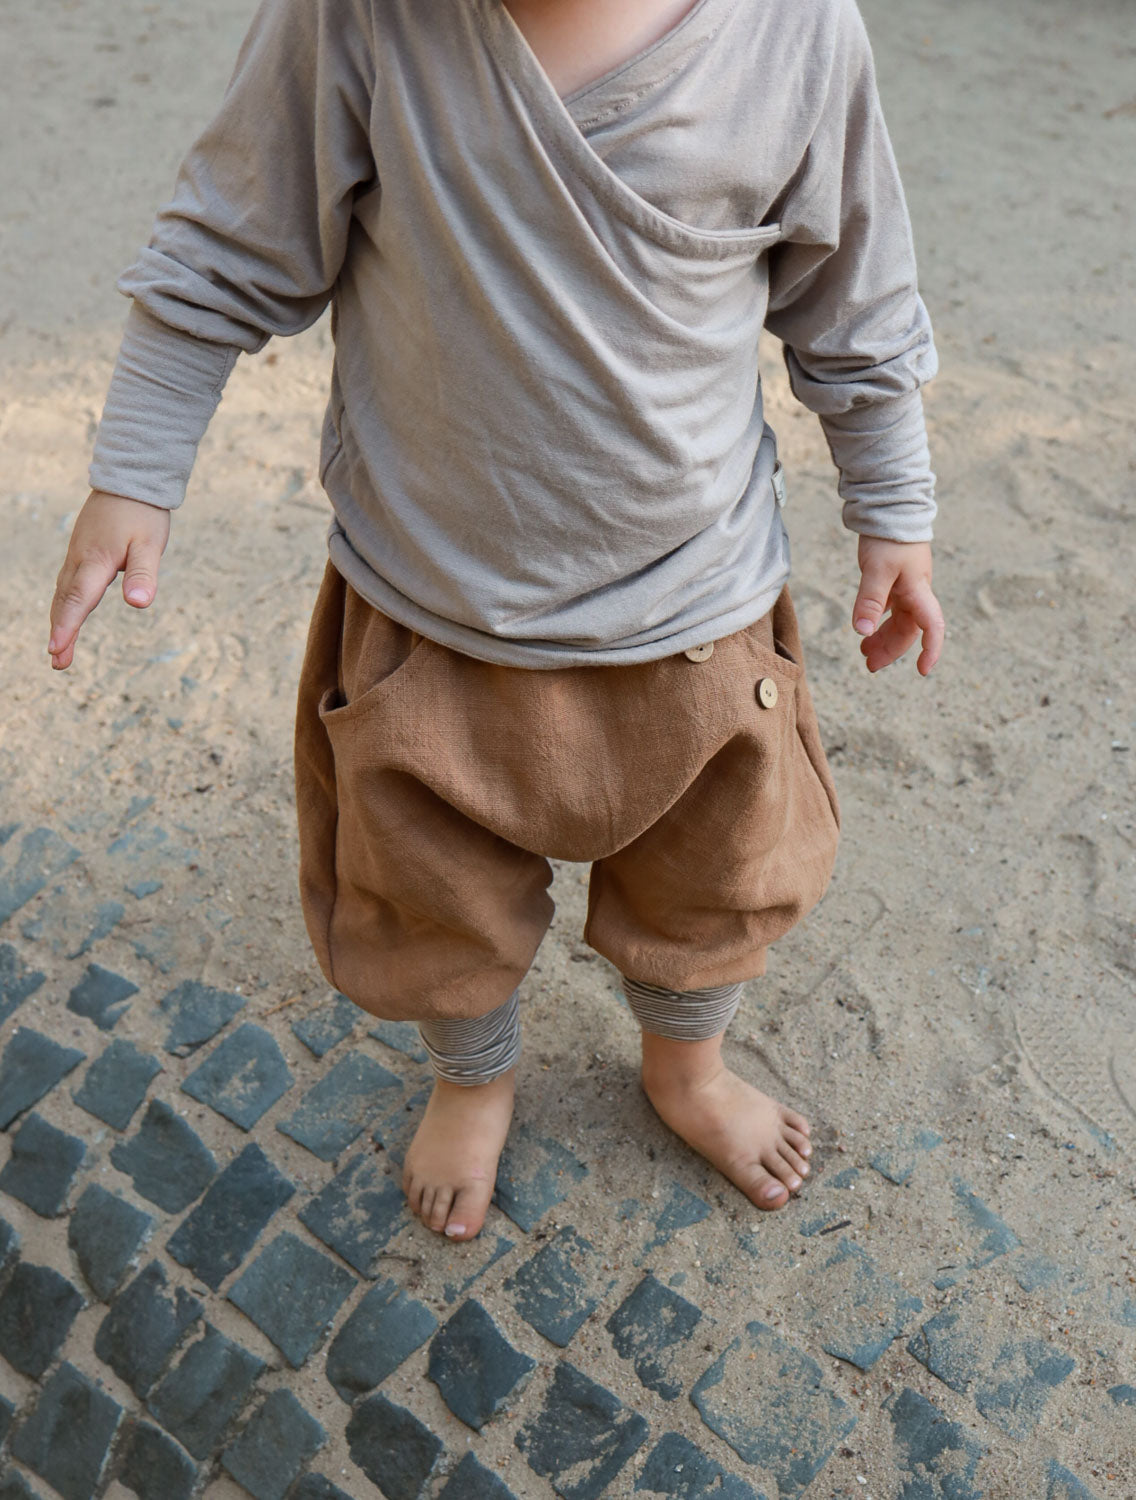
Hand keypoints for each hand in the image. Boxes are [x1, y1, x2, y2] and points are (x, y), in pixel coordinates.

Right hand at [48, 491, 170, 669]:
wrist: (130, 480)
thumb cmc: (143, 513)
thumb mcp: (150, 544)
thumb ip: (144, 574)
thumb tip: (139, 604)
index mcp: (97, 560)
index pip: (79, 599)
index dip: (68, 626)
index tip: (57, 650)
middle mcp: (80, 559)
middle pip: (66, 602)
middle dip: (61, 633)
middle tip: (58, 663)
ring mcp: (77, 555)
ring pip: (63, 594)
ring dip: (60, 621)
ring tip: (59, 650)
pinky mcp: (81, 552)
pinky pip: (67, 584)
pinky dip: (64, 605)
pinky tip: (66, 617)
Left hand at [852, 536, 943, 675]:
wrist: (891, 507)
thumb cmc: (889, 537)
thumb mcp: (876, 569)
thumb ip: (870, 600)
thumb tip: (862, 632)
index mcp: (918, 591)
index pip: (932, 627)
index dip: (931, 649)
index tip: (922, 671)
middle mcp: (916, 592)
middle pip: (908, 630)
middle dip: (891, 650)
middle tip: (869, 665)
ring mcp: (906, 587)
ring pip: (899, 621)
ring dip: (883, 637)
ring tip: (864, 651)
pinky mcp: (895, 580)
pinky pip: (891, 609)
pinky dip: (879, 621)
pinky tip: (866, 628)